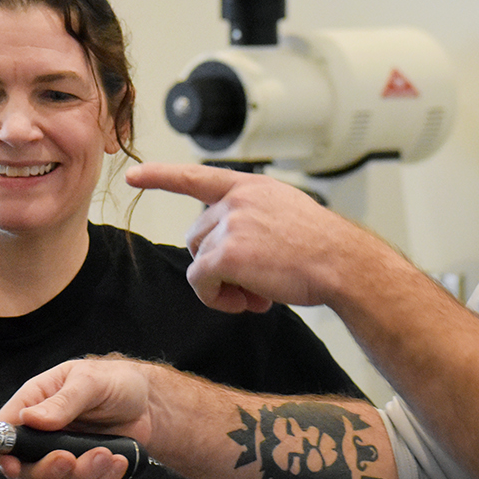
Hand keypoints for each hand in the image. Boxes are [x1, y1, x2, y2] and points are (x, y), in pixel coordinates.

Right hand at [0, 356, 157, 478]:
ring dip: (80, 476)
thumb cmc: (116, 382)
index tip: (15, 463)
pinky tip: (115, 462)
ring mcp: (60, 456)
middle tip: (70, 459)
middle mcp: (41, 434)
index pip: (5, 432)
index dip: (4, 452)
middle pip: (23, 469)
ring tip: (105, 454)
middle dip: (46, 471)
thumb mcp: (90, 381)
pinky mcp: (80, 473)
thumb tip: (30, 418)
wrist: (149, 404)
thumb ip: (62, 402)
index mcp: (35, 403)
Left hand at [125, 162, 370, 312]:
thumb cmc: (322, 248)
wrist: (343, 263)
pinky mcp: (226, 254)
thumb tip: (225, 253)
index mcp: (251, 187)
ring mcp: (230, 225)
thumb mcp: (287, 214)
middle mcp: (237, 201)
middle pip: (197, 236)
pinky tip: (246, 303)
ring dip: (221, 283)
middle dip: (217, 262)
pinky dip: (216, 298)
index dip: (162, 176)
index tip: (135, 176)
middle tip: (252, 283)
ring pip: (199, 260)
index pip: (196, 177)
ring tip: (257, 294)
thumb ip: (253, 219)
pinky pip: (201, 282)